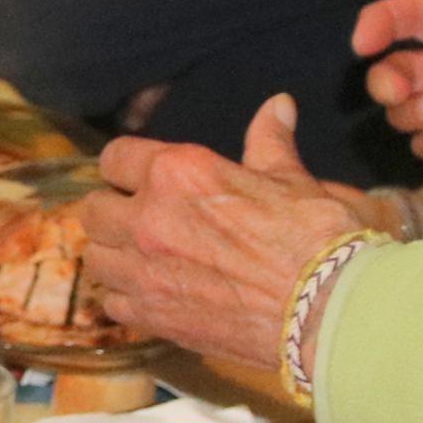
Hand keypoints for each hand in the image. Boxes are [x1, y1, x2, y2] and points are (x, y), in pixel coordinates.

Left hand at [80, 97, 381, 396]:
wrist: (329, 310)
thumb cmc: (316, 238)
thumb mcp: (291, 179)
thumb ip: (269, 142)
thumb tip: (278, 105)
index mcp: (177, 173)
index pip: (114, 158)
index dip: (125, 168)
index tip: (138, 180)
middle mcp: (149, 219)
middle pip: (93, 210)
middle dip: (113, 212)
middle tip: (140, 222)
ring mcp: (145, 272)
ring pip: (96, 259)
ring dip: (115, 256)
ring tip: (144, 260)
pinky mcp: (153, 317)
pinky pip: (112, 303)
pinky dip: (127, 299)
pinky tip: (154, 295)